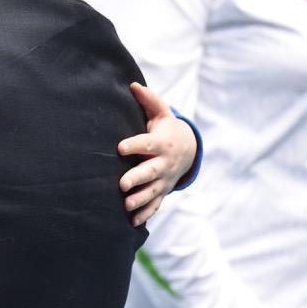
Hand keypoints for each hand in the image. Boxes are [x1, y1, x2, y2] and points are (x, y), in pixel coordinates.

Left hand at [117, 82, 197, 226]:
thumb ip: (148, 100)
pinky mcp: (162, 191)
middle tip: (122, 183)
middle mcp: (163, 163)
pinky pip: (155, 204)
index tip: (119, 147)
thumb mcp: (161, 113)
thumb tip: (132, 84)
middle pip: (150, 171)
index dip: (134, 145)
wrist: (187, 150)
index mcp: (161, 143)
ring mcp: (164, 179)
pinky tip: (132, 222)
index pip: (146, 144)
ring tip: (125, 205)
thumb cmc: (166, 128)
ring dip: (139, 199)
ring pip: (152, 191)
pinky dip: (145, 213)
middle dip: (137, 178)